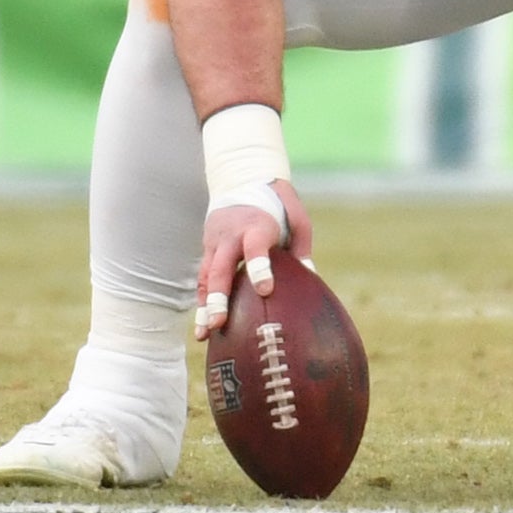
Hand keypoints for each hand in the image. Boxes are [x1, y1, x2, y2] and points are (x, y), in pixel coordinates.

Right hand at [196, 177, 312, 338]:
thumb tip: (310, 277)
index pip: (256, 248)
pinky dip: (202, 302)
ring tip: (203, 334)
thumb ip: (301, 243)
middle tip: (217, 323)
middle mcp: (231, 235)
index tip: (265, 290)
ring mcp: (215, 243)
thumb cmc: (276, 203)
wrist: (241, 177)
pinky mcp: (207, 250)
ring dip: (204, 306)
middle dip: (219, 297)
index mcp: (256, 225)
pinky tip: (203, 326)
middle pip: (222, 268)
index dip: (259, 268)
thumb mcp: (295, 214)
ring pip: (206, 277)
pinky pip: (203, 279)